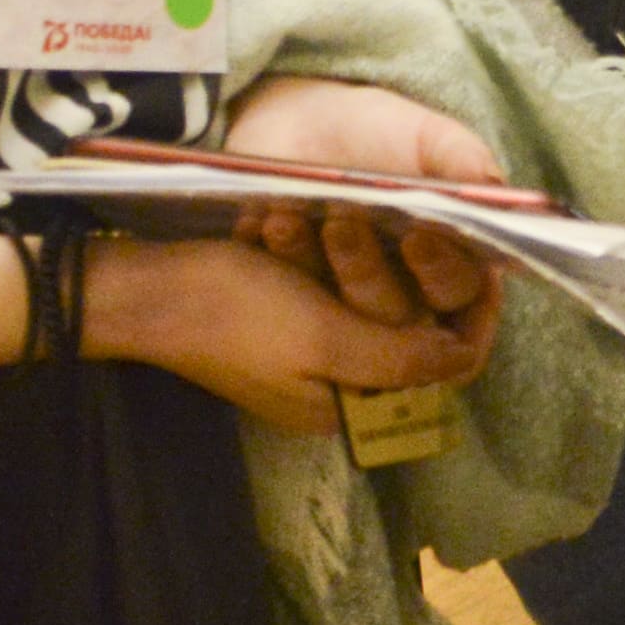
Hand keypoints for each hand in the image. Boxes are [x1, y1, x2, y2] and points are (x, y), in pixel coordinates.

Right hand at [82, 223, 497, 430]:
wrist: (144, 289)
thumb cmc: (232, 314)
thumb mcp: (325, 338)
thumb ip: (398, 357)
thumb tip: (462, 358)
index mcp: (349, 404)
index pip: (440, 370)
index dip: (469, 318)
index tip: (480, 261)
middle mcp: (336, 384)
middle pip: (406, 326)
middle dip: (398, 272)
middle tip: (377, 227)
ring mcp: (310, 349)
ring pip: (370, 296)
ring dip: (356, 253)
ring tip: (321, 220)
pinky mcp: (288, 315)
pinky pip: (330, 283)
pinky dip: (323, 254)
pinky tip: (294, 225)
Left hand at [213, 73, 508, 331]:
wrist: (302, 120)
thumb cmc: (379, 133)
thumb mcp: (425, 136)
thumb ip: (461, 158)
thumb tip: (491, 187)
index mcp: (452, 259)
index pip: (464, 296)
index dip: (443, 276)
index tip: (418, 239)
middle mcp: (403, 291)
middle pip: (397, 321)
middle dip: (367, 272)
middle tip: (343, 222)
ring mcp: (344, 300)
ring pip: (336, 317)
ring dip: (313, 267)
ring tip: (288, 219)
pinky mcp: (291, 298)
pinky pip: (279, 303)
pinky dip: (273, 262)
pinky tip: (265, 222)